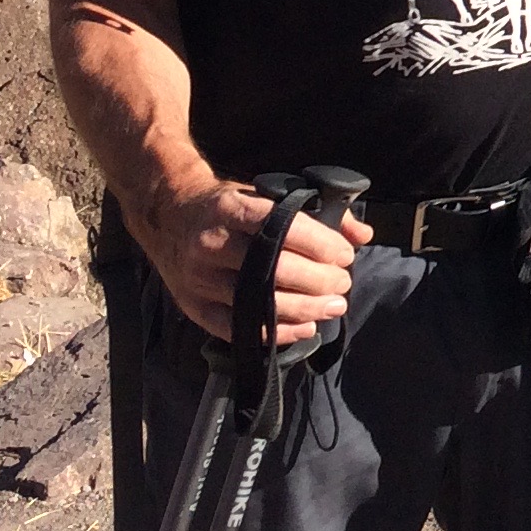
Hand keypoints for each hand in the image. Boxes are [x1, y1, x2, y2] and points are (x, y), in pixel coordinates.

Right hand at [140, 176, 371, 344]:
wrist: (168, 214)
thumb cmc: (227, 206)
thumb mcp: (265, 196)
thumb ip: (317, 213)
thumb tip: (362, 235)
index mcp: (232, 209)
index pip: (283, 227)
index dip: (320, 245)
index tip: (344, 255)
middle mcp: (212, 244)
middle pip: (273, 269)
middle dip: (318, 280)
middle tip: (343, 284)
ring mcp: (199, 278)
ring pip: (258, 302)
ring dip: (305, 309)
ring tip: (333, 306)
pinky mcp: (193, 306)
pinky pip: (237, 328)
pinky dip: (276, 333)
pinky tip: (305, 328)